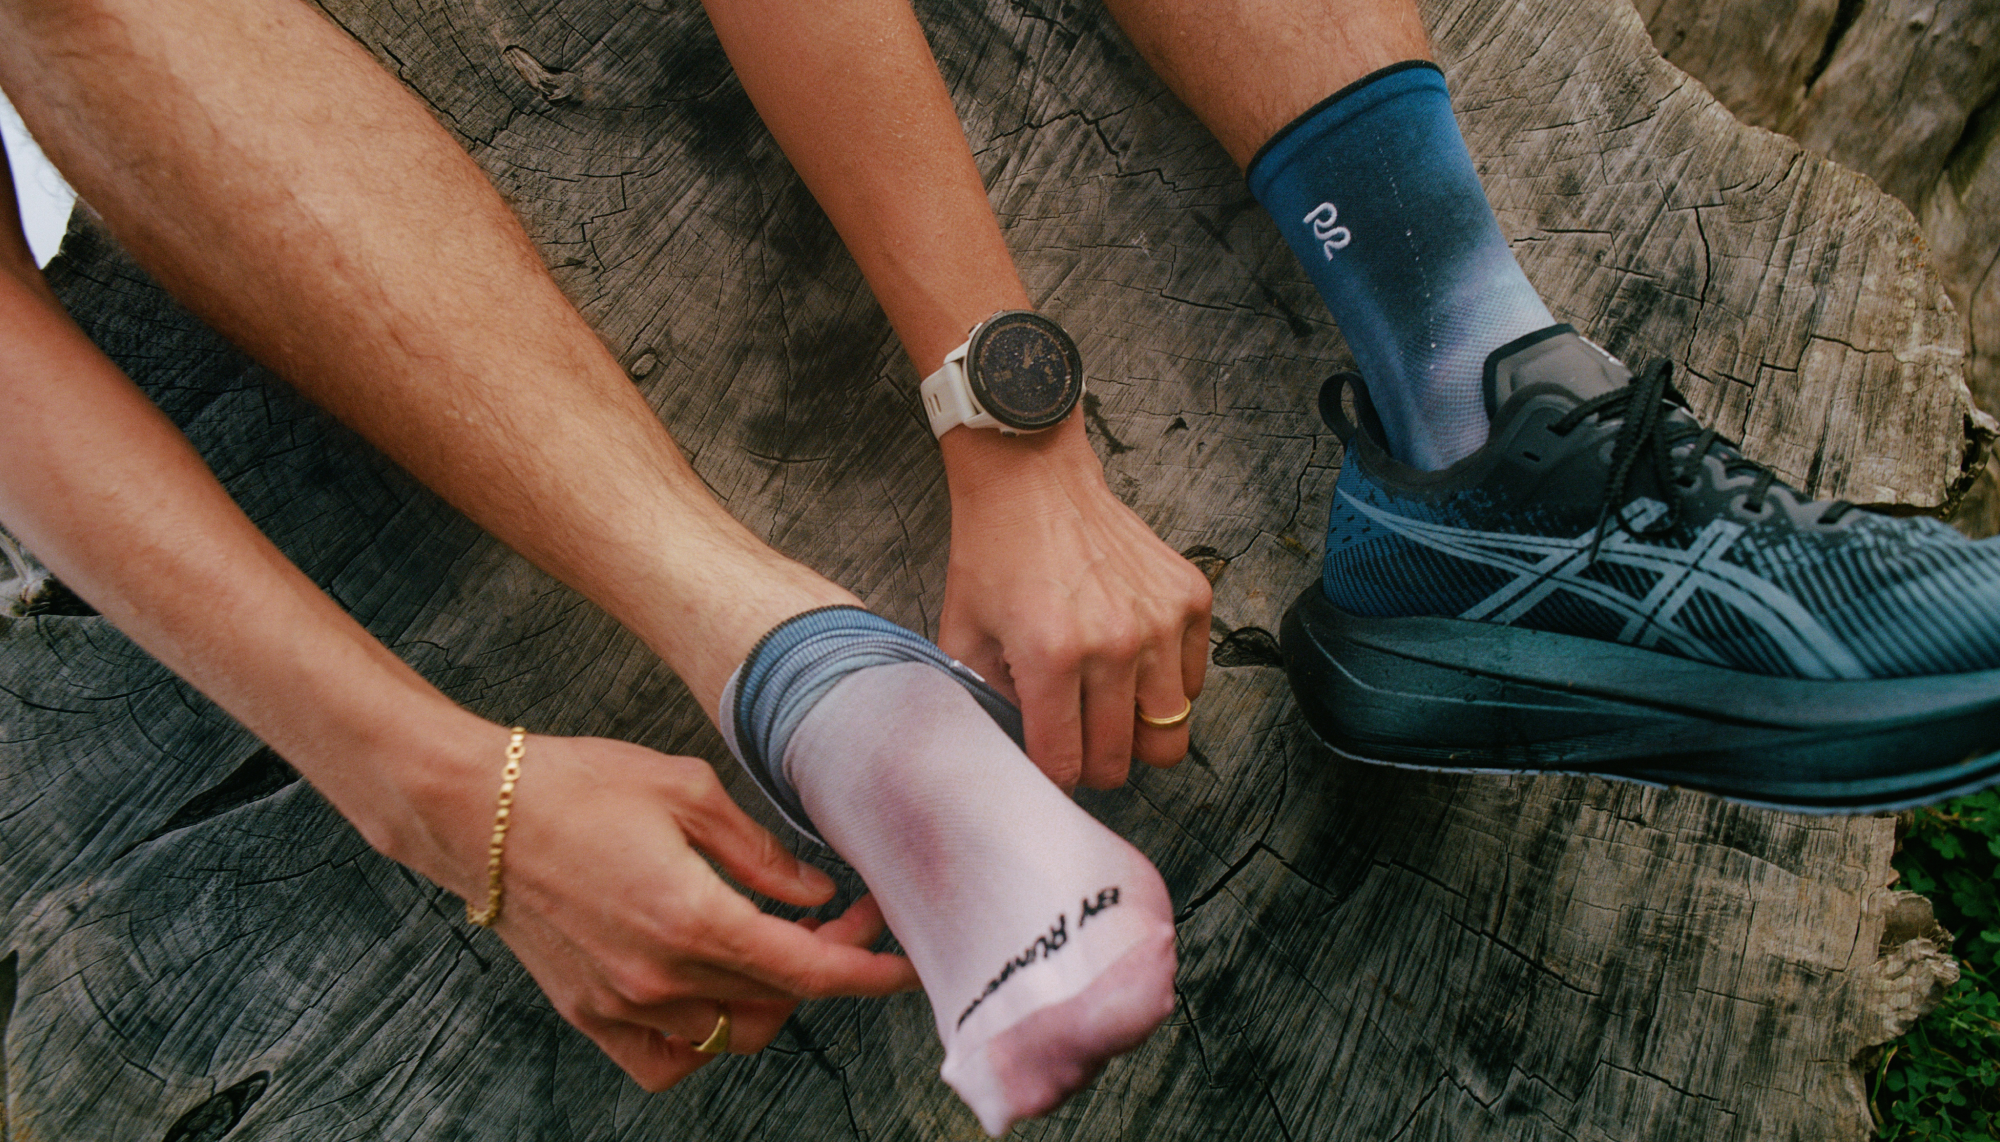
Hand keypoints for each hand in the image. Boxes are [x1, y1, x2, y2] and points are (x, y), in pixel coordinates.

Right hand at [403, 729, 918, 1089]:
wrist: (475, 812)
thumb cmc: (576, 784)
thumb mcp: (687, 791)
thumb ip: (760, 852)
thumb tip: (814, 895)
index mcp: (692, 917)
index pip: (809, 971)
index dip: (868, 972)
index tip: (906, 964)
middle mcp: (659, 976)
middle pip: (779, 999)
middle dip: (825, 962)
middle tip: (839, 917)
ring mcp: (621, 1004)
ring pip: (732, 1034)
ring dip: (771, 997)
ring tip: (778, 945)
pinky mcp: (589, 1014)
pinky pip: (669, 1060)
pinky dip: (705, 1040)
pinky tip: (715, 995)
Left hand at [936, 417, 1212, 789]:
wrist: (1032, 479)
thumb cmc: (995, 553)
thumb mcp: (964, 636)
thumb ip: (988, 706)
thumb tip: (1015, 759)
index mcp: (1052, 656)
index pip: (1066, 765)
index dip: (1054, 778)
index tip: (1048, 768)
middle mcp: (1115, 643)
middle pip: (1123, 760)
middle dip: (1095, 762)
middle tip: (1076, 737)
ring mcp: (1160, 620)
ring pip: (1170, 733)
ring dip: (1136, 730)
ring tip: (1106, 700)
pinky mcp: (1190, 599)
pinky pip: (1193, 683)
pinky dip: (1166, 685)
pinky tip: (1131, 659)